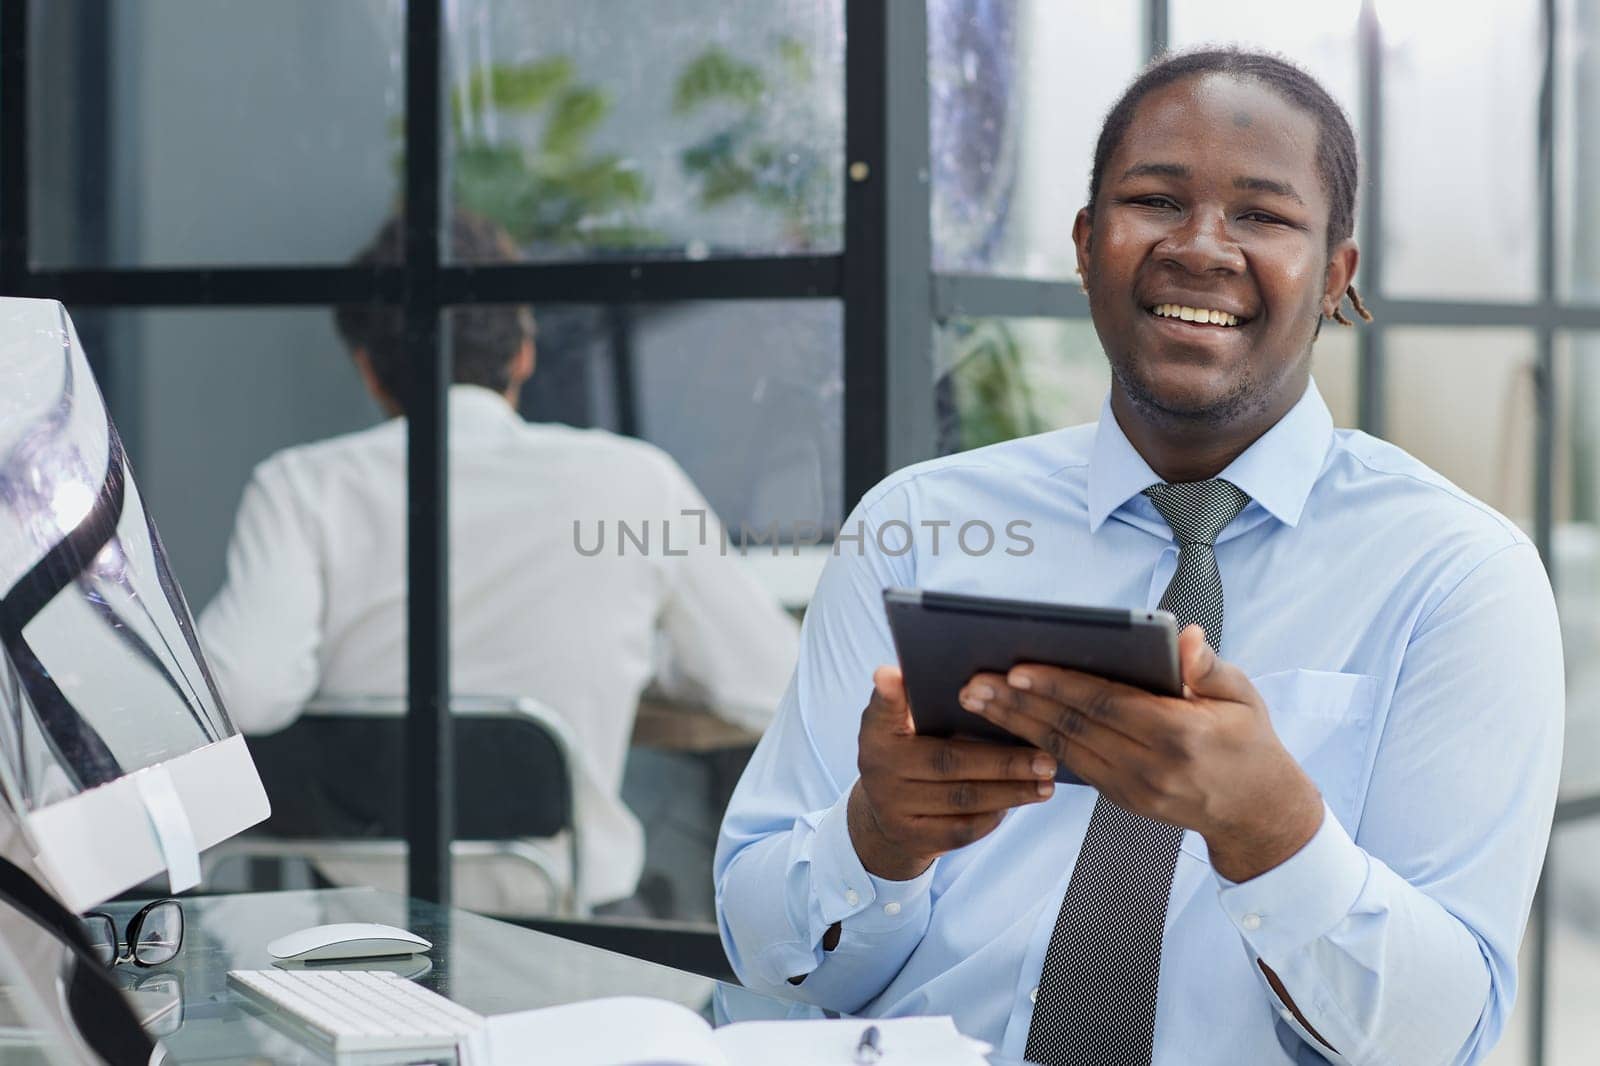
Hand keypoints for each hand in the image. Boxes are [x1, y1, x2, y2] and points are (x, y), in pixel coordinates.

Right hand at [848, 665, 1058, 880]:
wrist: (886, 817)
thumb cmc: (909, 754)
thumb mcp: (902, 725)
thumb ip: (914, 702)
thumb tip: (924, 674)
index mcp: (876, 732)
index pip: (882, 709)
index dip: (889, 695)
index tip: (893, 673)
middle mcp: (879, 770)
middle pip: (947, 762)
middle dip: (1002, 761)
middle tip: (1045, 758)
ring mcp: (893, 808)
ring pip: (962, 799)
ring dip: (1009, 791)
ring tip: (1045, 782)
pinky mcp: (913, 838)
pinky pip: (962, 828)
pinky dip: (995, 815)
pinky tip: (1020, 802)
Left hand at [958, 626, 1323, 881]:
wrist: (1257, 811)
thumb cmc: (1249, 742)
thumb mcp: (1243, 697)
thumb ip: (1209, 667)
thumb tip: (1184, 637)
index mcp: (1180, 734)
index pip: (1105, 704)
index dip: (1059, 685)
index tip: (1018, 668)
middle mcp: (1151, 766)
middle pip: (1073, 728)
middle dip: (1020, 703)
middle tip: (975, 682)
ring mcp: (1133, 788)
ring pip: (1062, 750)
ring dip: (1015, 723)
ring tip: (976, 700)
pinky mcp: (1121, 799)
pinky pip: (1071, 766)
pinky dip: (1035, 743)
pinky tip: (1007, 724)